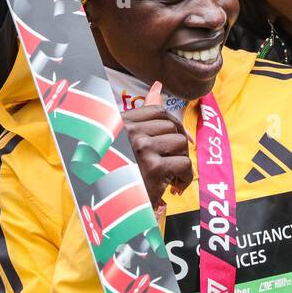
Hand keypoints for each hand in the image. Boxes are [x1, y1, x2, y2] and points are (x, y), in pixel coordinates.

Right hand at [125, 82, 192, 208]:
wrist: (106, 206)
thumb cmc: (115, 173)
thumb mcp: (124, 140)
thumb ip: (142, 115)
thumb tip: (159, 85)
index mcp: (120, 123)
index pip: (157, 111)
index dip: (172, 124)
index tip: (176, 140)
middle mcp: (130, 132)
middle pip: (172, 127)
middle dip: (177, 146)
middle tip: (172, 164)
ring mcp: (142, 148)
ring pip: (181, 143)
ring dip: (181, 162)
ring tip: (171, 177)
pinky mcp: (154, 168)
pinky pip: (184, 164)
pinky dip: (185, 178)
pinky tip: (174, 188)